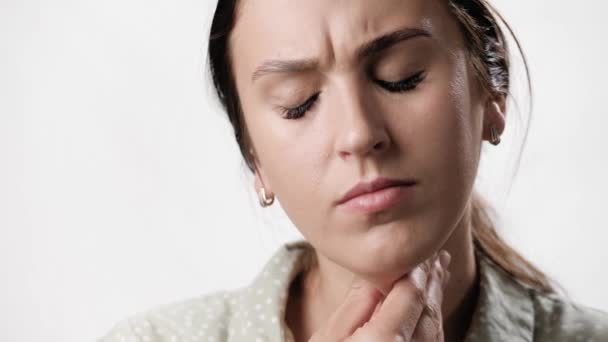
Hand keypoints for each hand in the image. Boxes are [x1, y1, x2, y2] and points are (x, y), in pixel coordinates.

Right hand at [308, 250, 450, 341]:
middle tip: (437, 259)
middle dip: (433, 283)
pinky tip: (430, 311)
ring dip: (437, 301)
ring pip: (436, 331)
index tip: (420, 254)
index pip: (410, 296)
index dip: (417, 271)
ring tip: (438, 277)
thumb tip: (379, 276)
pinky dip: (434, 323)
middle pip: (429, 312)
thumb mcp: (328, 338)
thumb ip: (358, 306)